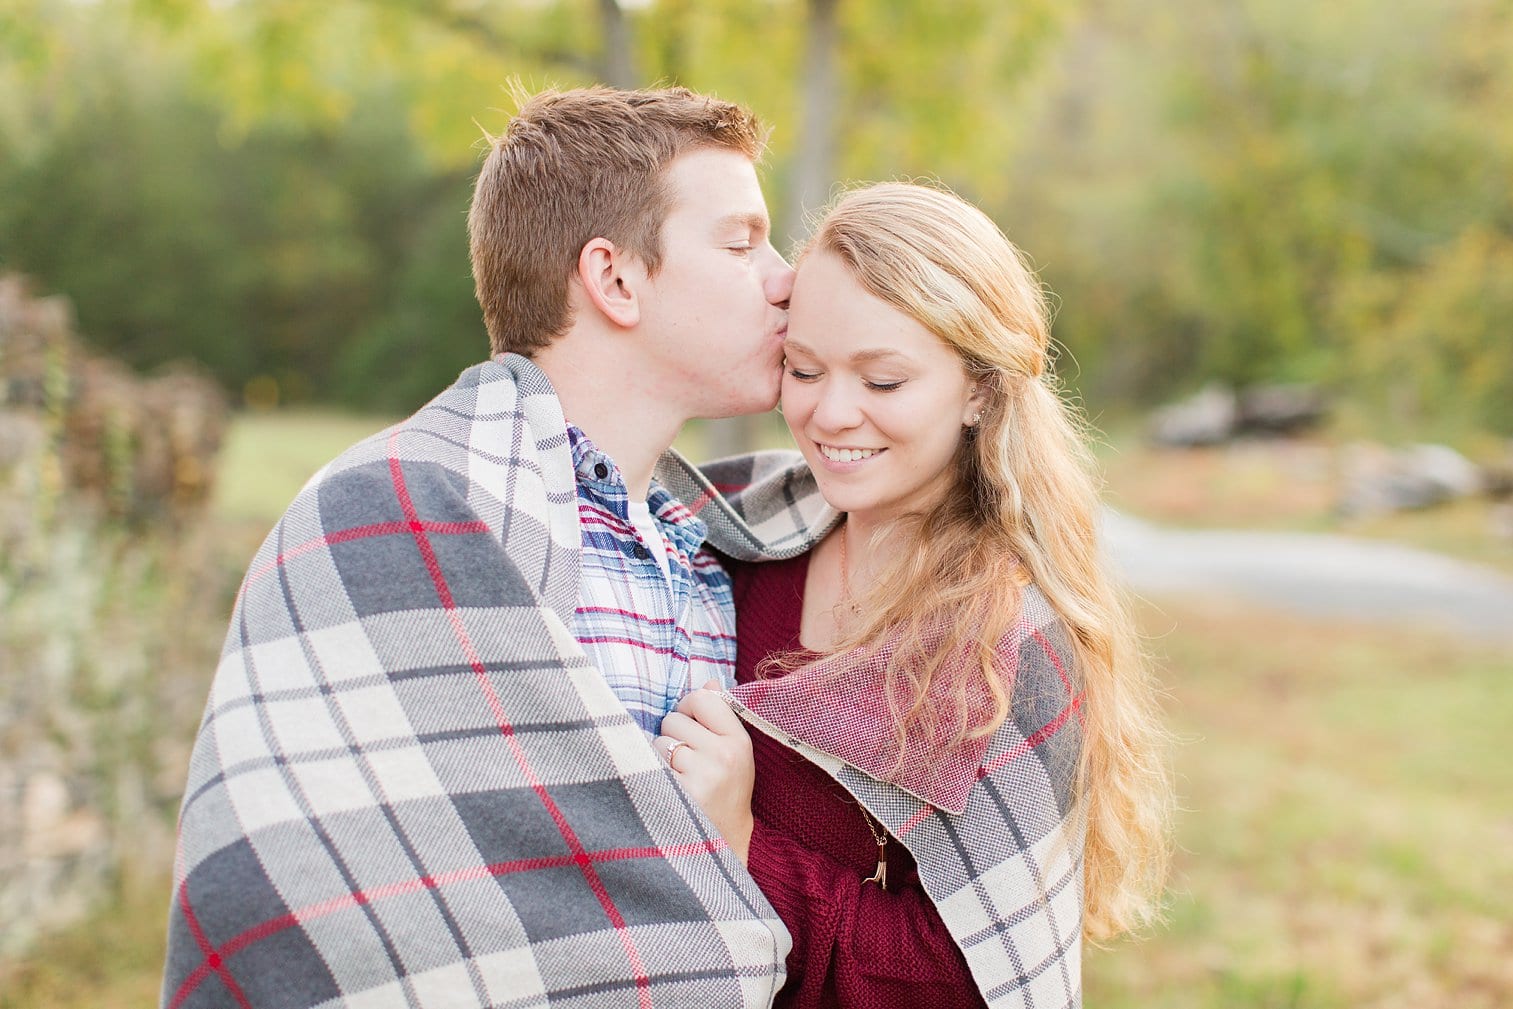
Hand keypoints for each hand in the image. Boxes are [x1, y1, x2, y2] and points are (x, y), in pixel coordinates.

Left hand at [655, 680, 754, 863]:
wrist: (726, 842)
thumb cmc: (726, 789)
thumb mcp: (734, 752)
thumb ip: (721, 715)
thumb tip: (710, 681)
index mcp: (738, 741)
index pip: (701, 698)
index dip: (689, 710)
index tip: (692, 728)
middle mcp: (723, 756)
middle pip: (674, 719)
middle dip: (674, 736)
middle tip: (686, 761)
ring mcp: (701, 777)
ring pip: (659, 742)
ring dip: (661, 757)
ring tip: (679, 777)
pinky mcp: (678, 796)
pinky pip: (650, 765)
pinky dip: (653, 775)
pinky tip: (668, 790)